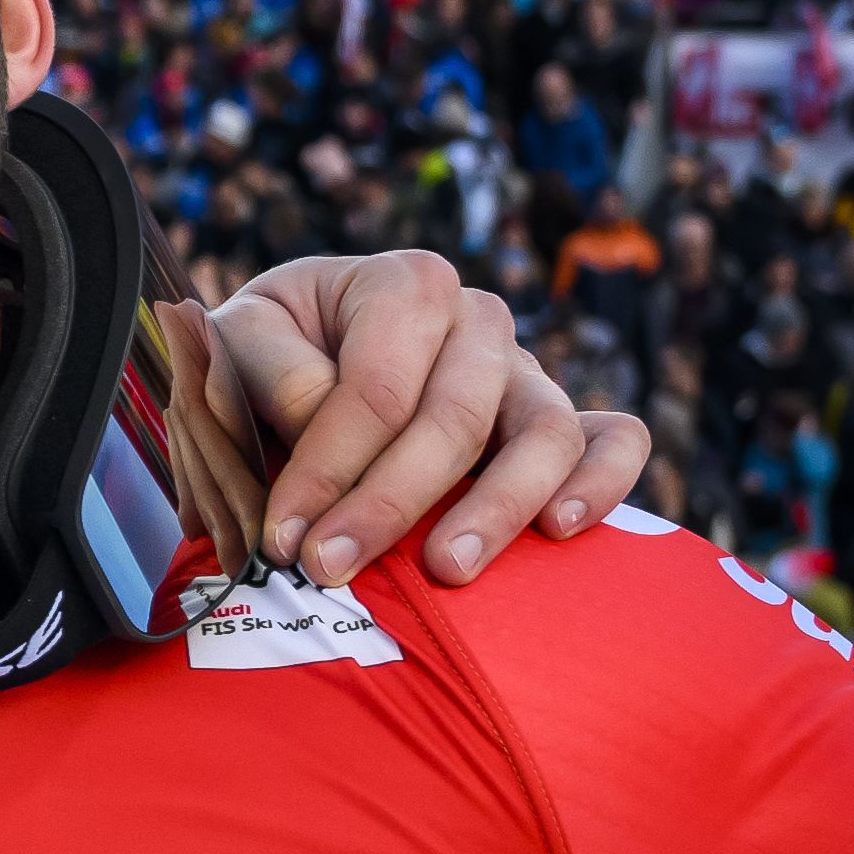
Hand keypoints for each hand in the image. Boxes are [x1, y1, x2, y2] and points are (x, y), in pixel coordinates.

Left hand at [205, 249, 647, 583]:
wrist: (296, 368)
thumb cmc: (268, 358)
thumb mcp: (238, 344)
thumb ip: (270, 372)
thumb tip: (320, 421)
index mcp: (403, 285)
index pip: (377, 386)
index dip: (329, 465)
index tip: (284, 536)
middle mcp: (477, 319)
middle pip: (456, 416)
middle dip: (390, 502)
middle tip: (332, 568)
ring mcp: (527, 372)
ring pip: (546, 432)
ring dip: (498, 507)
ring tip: (447, 569)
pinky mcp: (559, 424)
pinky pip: (615, 441)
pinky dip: (603, 481)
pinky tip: (562, 530)